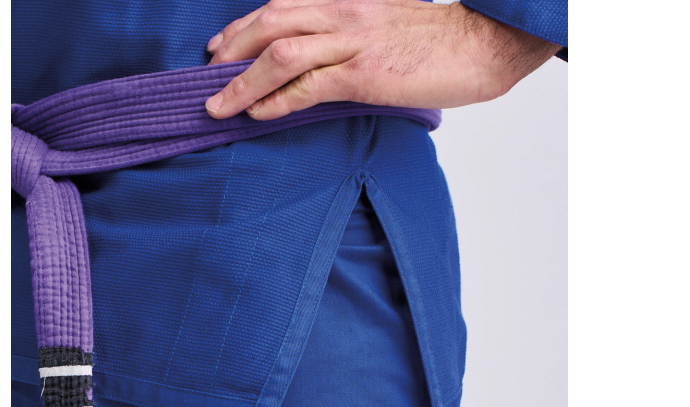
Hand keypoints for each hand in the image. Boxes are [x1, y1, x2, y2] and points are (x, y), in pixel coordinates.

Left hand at [204, 0, 559, 119]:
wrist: (482, 44)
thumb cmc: (436, 41)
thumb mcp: (384, 24)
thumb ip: (348, 34)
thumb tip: (319, 60)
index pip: (281, 5)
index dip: (243, 26)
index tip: (219, 46)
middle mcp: (343, 13)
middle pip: (270, 23)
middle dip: (231, 49)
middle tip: (207, 73)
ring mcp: (353, 42)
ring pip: (280, 54)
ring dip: (241, 81)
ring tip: (218, 104)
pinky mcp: (365, 75)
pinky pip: (308, 87)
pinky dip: (276, 100)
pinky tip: (256, 113)